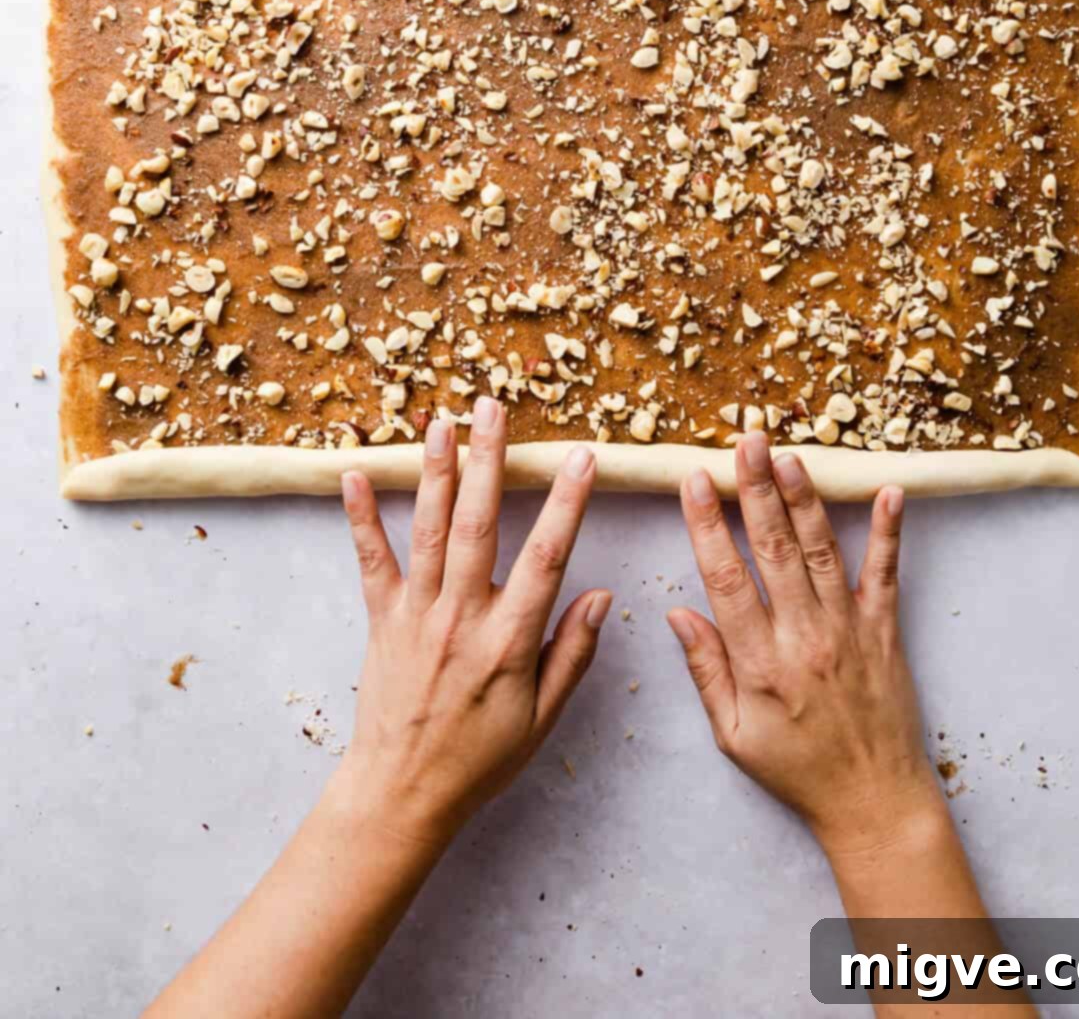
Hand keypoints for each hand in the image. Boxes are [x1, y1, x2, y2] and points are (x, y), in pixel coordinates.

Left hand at [336, 396, 610, 853]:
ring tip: (439, 420)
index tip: (581, 457)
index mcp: (508, 641)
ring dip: (434, 470)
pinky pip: (371, 561)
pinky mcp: (381, 620)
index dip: (566, 504)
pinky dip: (361, 517)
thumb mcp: (542, 719)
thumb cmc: (479, 760)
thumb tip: (601, 595)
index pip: (545, 558)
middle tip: (492, 406)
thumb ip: (572, 653)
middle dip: (487, 459)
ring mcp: (416, 615)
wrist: (401, 794)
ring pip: (427, 530)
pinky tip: (354, 473)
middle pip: (477, 524)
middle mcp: (461, 617)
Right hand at [667, 433, 940, 865]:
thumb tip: (678, 614)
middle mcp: (804, 637)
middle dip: (758, 489)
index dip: (708, 524)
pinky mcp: (885, 632)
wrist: (873, 802)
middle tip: (745, 440)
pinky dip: (889, 532)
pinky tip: (889, 492)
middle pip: (774, 549)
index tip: (696, 480)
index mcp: (761, 663)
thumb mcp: (734, 736)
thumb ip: (707, 671)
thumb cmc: (797, 771)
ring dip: (805, 498)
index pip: (726, 578)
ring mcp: (849, 630)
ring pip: (822, 550)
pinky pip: (886, 574)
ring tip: (789, 454)